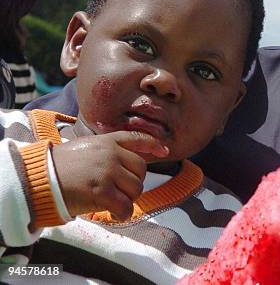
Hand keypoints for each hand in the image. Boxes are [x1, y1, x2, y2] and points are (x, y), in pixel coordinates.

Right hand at [52, 131, 168, 219]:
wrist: (41, 178)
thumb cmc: (61, 165)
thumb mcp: (87, 146)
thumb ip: (108, 150)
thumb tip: (128, 162)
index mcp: (107, 141)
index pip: (137, 138)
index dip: (153, 144)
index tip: (164, 150)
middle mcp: (111, 154)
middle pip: (141, 170)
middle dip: (134, 182)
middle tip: (120, 190)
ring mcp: (108, 172)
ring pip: (136, 189)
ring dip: (128, 198)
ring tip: (114, 200)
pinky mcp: (103, 192)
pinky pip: (125, 206)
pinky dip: (123, 213)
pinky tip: (116, 214)